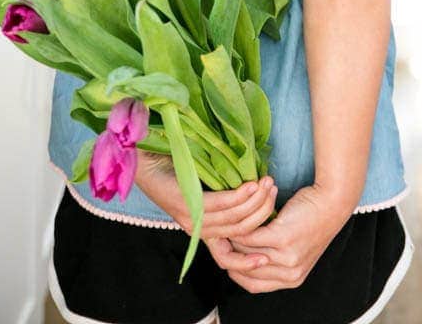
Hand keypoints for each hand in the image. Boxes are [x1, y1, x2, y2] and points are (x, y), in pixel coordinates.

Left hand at [135, 152, 276, 262]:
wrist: (146, 161)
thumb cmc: (178, 172)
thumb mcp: (204, 192)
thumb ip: (224, 200)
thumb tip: (255, 194)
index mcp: (202, 231)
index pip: (226, 256)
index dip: (247, 261)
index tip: (269, 253)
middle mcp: (197, 229)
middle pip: (239, 232)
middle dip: (262, 214)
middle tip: (275, 193)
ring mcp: (192, 216)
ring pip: (233, 218)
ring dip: (256, 202)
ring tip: (268, 184)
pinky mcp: (187, 201)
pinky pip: (221, 203)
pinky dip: (241, 195)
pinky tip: (252, 184)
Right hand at [210, 184, 349, 293]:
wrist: (332, 201)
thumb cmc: (313, 218)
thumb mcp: (296, 246)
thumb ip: (274, 256)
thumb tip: (245, 254)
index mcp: (293, 279)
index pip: (254, 285)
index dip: (237, 271)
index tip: (226, 257)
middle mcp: (290, 273)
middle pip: (247, 271)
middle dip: (230, 255)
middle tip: (218, 240)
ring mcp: (287, 257)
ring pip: (246, 253)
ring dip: (232, 240)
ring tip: (222, 227)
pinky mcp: (283, 238)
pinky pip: (251, 237)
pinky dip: (240, 228)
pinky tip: (233, 218)